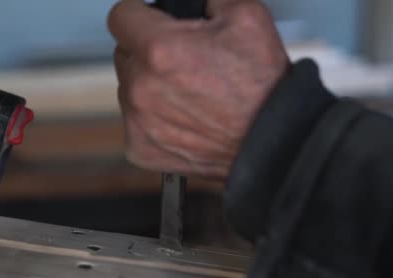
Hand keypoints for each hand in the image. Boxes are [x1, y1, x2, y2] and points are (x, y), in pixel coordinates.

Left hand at [108, 0, 288, 179]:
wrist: (272, 142)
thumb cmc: (262, 87)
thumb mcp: (245, 16)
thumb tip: (193, 1)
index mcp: (159, 50)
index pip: (120, 16)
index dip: (138, 13)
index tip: (148, 20)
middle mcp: (141, 87)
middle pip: (124, 54)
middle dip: (146, 51)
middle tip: (180, 61)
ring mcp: (138, 121)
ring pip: (129, 89)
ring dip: (148, 86)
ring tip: (185, 92)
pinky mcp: (141, 148)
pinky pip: (135, 123)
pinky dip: (151, 119)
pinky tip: (181, 117)